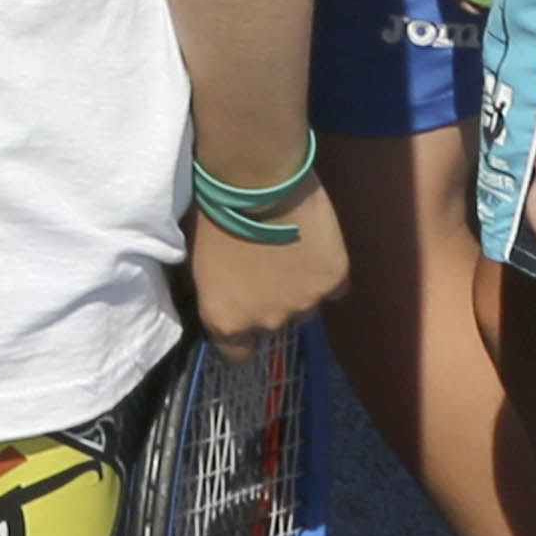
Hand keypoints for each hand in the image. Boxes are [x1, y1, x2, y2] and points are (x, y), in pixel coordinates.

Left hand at [187, 175, 348, 344]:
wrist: (255, 180)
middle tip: (266, 266)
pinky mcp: (334, 281)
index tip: (243, 314)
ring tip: (291, 251)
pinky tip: (316, 246)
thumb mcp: (202, 263)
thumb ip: (222, 293)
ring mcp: (304, 304)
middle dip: (270, 301)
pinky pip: (333, 286)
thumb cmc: (215, 212)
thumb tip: (230, 296)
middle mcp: (266, 322)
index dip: (240, 338)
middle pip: (273, 325)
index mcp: (226, 320)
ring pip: (305, 306)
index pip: (236, 355)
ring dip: (298, 287)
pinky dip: (325, 271)